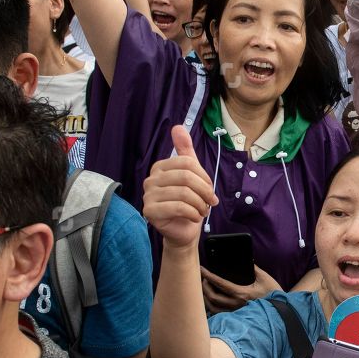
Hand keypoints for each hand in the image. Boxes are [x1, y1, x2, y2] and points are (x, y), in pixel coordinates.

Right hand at [143, 125, 215, 248]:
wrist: (183, 230)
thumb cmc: (188, 202)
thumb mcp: (191, 174)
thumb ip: (185, 151)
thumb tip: (178, 127)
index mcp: (160, 167)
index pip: (187, 163)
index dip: (203, 176)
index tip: (210, 189)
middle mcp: (150, 179)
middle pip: (186, 177)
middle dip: (204, 191)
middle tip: (210, 202)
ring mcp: (148, 195)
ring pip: (183, 193)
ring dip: (200, 204)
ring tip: (202, 210)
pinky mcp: (150, 211)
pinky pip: (177, 207)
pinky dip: (193, 213)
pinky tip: (195, 217)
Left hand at [201, 264, 279, 312]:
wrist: (280, 310)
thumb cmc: (273, 294)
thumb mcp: (264, 278)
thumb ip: (254, 268)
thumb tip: (247, 260)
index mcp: (242, 294)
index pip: (220, 284)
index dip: (209, 276)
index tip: (202, 269)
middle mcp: (236, 305)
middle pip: (212, 297)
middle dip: (204, 286)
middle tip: (203, 278)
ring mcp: (235, 313)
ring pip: (213, 308)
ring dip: (206, 298)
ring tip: (205, 289)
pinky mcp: (236, 317)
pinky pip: (218, 314)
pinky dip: (211, 307)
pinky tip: (210, 301)